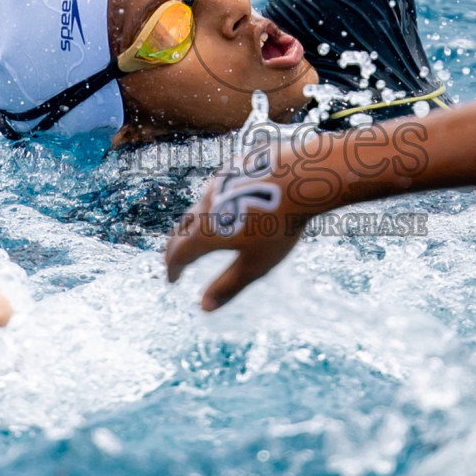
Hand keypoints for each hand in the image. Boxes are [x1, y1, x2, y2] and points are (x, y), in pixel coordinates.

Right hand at [164, 143, 307, 310]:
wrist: (302, 176)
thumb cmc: (280, 226)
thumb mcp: (256, 264)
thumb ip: (228, 286)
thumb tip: (203, 308)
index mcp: (206, 232)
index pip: (179, 254)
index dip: (173, 269)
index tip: (172, 279)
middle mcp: (206, 204)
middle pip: (181, 228)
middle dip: (175, 246)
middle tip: (174, 258)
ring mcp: (219, 182)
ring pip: (199, 205)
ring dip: (193, 223)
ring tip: (197, 232)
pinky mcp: (235, 166)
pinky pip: (218, 189)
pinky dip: (214, 203)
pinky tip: (226, 205)